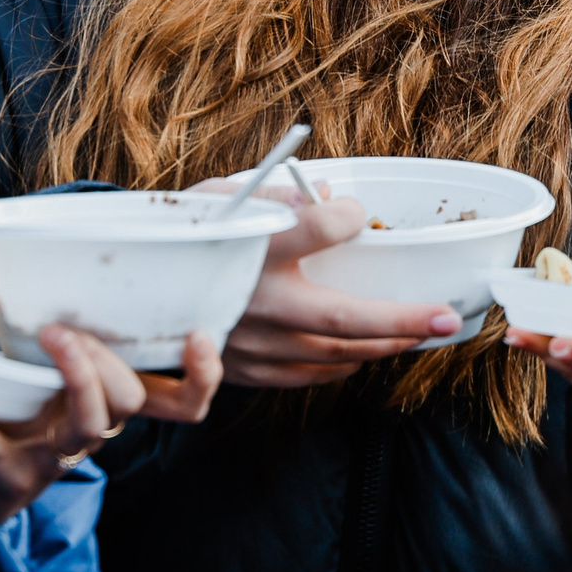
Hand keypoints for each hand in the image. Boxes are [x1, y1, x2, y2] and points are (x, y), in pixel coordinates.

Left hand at [0, 325, 222, 520]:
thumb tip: (72, 249)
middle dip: (105, 358)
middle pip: (129, 401)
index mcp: (113, 404)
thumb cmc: (32, 406)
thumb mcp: (60, 368)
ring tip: (48, 335)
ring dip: (74, 376)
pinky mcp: (12, 476)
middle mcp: (96, 431)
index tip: (198, 334)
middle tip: (66, 326)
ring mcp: (57, 456)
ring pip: (88, 425)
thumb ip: (76, 329)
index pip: (182, 403)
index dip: (202, 378)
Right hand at [191, 176, 460, 387]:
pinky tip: (363, 355)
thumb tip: (337, 201)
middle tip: (446, 318)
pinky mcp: (240, 368)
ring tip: (416, 335)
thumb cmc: (183, 236)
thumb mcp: (218, 199)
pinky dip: (340, 368)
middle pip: (340, 319)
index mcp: (242, 246)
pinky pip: (302, 376)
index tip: (359, 211)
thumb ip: (276, 195)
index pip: (309, 227)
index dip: (343, 218)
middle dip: (401, 322)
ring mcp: (247, 342)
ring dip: (379, 347)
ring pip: (330, 356)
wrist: (125, 290)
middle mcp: (250, 299)